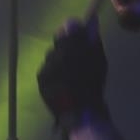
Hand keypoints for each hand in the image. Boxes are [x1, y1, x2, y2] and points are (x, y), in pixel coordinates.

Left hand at [37, 18, 107, 134]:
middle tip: (74, 53)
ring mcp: (45, 68)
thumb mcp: (99, 61)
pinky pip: (47, 68)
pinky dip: (54, 70)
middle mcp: (54, 56)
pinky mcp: (40, 80)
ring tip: (68, 70)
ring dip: (59, 59)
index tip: (78, 32)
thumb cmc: (94, 86)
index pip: (68, 29)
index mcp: (70, 50)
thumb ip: (91, 41)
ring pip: (52, 56)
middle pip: (58, 43)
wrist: (81, 113)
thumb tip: (88, 26)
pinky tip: (62, 78)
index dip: (73, 30)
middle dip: (66, 45)